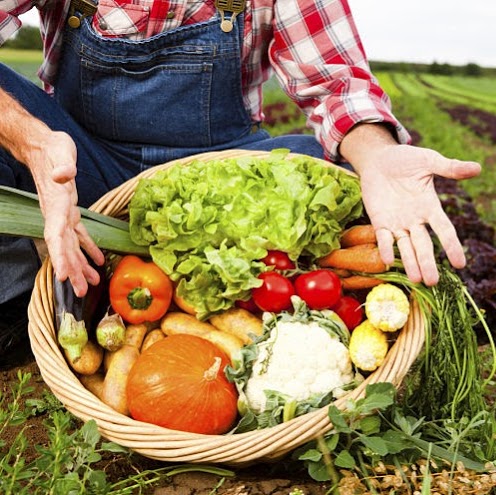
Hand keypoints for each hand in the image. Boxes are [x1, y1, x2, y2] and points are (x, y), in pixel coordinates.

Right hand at [30, 132, 104, 296]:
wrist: (45, 147)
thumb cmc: (53, 149)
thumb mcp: (60, 153)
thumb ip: (63, 166)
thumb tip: (63, 174)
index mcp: (56, 206)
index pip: (55, 237)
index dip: (60, 257)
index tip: (63, 276)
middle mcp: (57, 215)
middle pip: (64, 249)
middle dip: (72, 271)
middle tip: (80, 292)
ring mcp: (63, 215)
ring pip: (72, 246)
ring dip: (81, 265)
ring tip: (91, 283)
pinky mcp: (71, 211)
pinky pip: (79, 235)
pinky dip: (88, 248)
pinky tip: (98, 260)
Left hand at [340, 125, 480, 285]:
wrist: (378, 160)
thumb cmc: (405, 160)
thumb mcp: (428, 161)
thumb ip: (449, 168)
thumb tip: (477, 168)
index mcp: (430, 206)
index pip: (444, 229)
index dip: (451, 246)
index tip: (460, 264)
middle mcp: (415, 219)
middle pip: (423, 245)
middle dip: (428, 263)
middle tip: (432, 282)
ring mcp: (397, 222)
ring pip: (405, 246)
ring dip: (409, 263)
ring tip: (416, 280)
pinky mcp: (379, 221)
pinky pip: (383, 237)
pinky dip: (385, 248)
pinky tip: (388, 261)